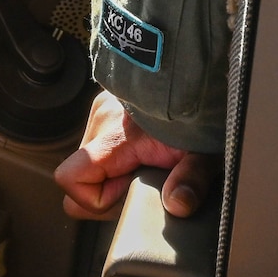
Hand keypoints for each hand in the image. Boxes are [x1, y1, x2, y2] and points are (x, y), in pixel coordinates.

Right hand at [54, 91, 215, 220]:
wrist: (201, 71)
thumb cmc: (205, 112)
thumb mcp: (206, 153)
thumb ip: (192, 180)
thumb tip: (177, 205)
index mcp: (118, 134)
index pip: (71, 178)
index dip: (100, 200)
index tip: (133, 193)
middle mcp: (101, 119)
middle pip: (80, 177)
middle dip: (109, 192)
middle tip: (145, 184)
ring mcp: (101, 110)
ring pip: (88, 163)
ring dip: (113, 175)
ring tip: (148, 167)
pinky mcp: (107, 107)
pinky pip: (98, 147)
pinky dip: (116, 159)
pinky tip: (144, 155)